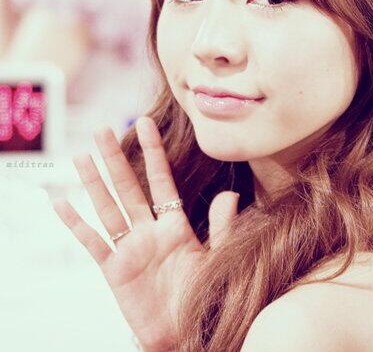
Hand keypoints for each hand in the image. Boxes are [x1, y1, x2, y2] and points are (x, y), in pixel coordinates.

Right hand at [51, 116, 239, 350]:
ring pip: (107, 207)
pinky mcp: (113, 269)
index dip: (153, 151)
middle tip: (101, 130)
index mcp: (175, 224)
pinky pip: (91, 242)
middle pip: (128, 186)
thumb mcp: (217, 259)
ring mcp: (129, 247)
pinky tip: (61, 202)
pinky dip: (75, 223)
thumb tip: (229, 193)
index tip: (147, 123)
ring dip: (93, 182)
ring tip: (82, 155)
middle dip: (115, 158)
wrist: (186, 332)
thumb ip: (222, 227)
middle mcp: (149, 230)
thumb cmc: (205, 295)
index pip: (161, 179)